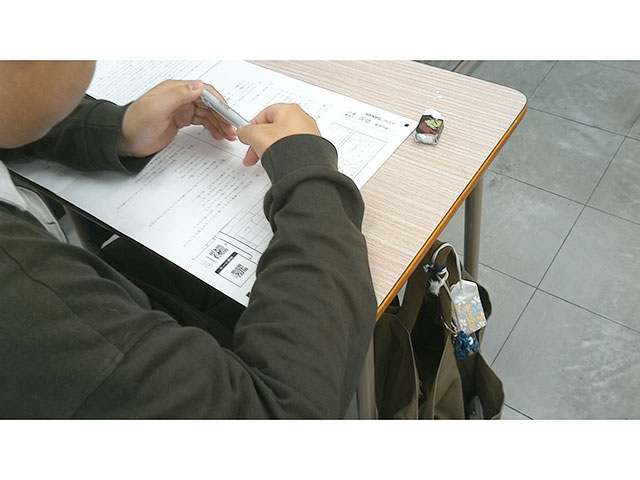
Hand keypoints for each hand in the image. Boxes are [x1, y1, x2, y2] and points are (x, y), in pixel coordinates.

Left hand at [118, 80, 237, 157]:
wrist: (123, 141)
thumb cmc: (135, 124)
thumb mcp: (156, 108)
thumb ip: (178, 95)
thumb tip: (199, 86)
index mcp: (175, 89)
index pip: (204, 91)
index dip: (219, 103)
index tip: (228, 115)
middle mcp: (179, 97)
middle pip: (209, 103)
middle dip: (222, 115)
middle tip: (232, 129)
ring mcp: (180, 108)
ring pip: (207, 113)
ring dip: (219, 122)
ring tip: (228, 134)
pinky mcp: (180, 120)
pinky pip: (201, 120)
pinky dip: (211, 127)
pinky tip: (218, 133)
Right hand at [236, 103, 320, 165]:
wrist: (302, 168)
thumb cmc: (286, 147)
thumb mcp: (256, 135)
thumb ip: (246, 131)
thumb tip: (243, 131)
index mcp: (290, 109)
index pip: (265, 113)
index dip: (253, 125)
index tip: (247, 134)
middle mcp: (302, 120)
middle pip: (274, 128)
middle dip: (260, 141)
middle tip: (252, 151)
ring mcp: (309, 135)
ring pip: (283, 140)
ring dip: (270, 149)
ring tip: (264, 159)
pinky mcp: (312, 150)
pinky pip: (292, 149)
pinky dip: (283, 155)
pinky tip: (278, 162)